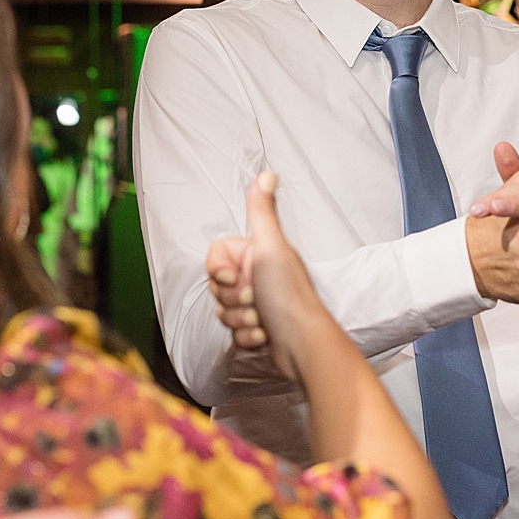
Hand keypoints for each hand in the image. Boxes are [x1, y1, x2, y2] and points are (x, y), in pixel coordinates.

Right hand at [207, 173, 330, 379]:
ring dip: (240, 319)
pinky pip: (234, 331)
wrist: (302, 344)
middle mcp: (257, 275)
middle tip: (255, 298)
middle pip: (217, 286)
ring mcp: (257, 302)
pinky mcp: (257, 326)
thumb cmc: (288, 297)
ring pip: (223, 310)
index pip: (216, 256)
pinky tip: (265, 333)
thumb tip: (267, 175)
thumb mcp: (271, 248)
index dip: (219, 271)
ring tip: (263, 318)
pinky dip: (247, 336)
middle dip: (232, 299)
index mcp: (257, 253)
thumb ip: (262, 212)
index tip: (236, 277)